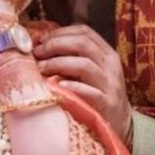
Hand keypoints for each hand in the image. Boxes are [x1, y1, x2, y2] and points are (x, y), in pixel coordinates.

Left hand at [33, 24, 132, 140]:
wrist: (118, 122)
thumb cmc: (95, 92)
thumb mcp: (89, 70)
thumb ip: (72, 56)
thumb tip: (39, 43)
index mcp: (106, 53)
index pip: (84, 32)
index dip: (60, 32)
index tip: (40, 39)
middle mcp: (110, 66)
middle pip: (82, 44)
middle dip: (55, 45)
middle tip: (37, 53)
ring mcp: (110, 85)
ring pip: (84, 65)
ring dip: (57, 63)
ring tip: (41, 69)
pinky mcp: (107, 104)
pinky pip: (90, 92)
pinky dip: (72, 87)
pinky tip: (57, 87)